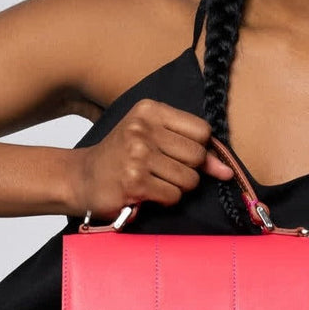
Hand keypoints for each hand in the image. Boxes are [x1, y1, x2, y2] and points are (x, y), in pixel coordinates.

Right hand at [71, 99, 233, 220]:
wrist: (82, 178)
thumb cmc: (121, 157)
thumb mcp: (152, 139)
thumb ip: (191, 149)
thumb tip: (226, 170)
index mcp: (148, 110)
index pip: (202, 130)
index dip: (199, 149)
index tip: (181, 156)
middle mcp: (141, 128)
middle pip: (198, 155)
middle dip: (188, 170)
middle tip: (163, 171)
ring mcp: (136, 155)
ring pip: (189, 179)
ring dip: (177, 188)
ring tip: (154, 181)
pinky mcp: (134, 182)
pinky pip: (174, 195)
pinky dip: (165, 199)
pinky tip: (147, 193)